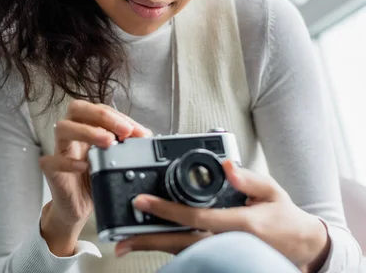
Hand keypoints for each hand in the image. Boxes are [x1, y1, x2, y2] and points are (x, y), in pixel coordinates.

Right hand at [39, 100, 151, 256]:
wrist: (77, 209)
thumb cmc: (94, 181)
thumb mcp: (114, 162)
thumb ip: (126, 148)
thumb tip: (145, 138)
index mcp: (86, 128)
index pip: (99, 110)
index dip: (119, 117)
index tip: (139, 132)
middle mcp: (71, 135)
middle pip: (76, 108)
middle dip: (101, 115)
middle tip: (123, 130)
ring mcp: (59, 151)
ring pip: (62, 128)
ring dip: (86, 131)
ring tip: (107, 141)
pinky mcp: (51, 171)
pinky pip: (51, 160)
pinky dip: (67, 162)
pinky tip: (84, 166)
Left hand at [115, 161, 330, 272]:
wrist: (301, 246)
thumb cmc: (284, 217)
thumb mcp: (272, 191)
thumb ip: (248, 179)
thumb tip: (227, 165)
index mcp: (240, 224)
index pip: (196, 217)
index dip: (166, 210)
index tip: (143, 201)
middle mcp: (227, 243)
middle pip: (181, 244)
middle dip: (149, 240)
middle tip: (122, 239)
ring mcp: (223, 254)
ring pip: (182, 252)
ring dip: (153, 248)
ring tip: (126, 243)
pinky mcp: (220, 258)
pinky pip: (189, 254)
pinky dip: (168, 249)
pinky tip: (149, 242)